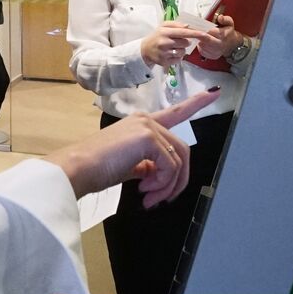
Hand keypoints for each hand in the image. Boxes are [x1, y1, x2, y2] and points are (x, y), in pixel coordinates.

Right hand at [44, 90, 218, 206]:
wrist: (78, 168)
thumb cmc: (96, 169)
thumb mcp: (128, 165)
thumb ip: (146, 165)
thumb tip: (156, 175)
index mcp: (141, 124)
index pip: (174, 112)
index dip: (196, 103)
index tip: (214, 93)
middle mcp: (147, 120)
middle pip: (181, 151)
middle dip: (176, 181)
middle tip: (158, 200)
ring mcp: (148, 126)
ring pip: (178, 161)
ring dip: (167, 186)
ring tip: (149, 198)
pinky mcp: (148, 137)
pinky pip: (170, 166)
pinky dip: (162, 183)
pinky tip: (144, 189)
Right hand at [141, 22, 203, 67]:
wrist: (144, 50)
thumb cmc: (156, 36)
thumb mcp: (163, 26)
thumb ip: (176, 24)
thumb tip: (188, 26)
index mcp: (165, 32)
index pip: (183, 32)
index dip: (195, 33)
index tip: (204, 33)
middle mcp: (164, 43)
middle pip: (185, 43)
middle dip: (186, 42)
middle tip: (178, 41)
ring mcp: (164, 53)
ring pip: (183, 52)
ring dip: (181, 50)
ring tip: (173, 47)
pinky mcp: (164, 62)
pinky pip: (178, 59)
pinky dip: (178, 57)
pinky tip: (171, 53)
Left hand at [195, 13, 242, 60]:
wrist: (232, 45)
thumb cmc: (228, 33)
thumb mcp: (229, 23)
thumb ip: (225, 19)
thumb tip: (220, 17)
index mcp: (223, 35)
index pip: (210, 31)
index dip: (203, 28)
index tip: (197, 25)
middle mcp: (219, 44)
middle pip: (205, 39)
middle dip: (198, 34)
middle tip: (194, 30)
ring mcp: (215, 51)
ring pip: (202, 45)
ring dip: (199, 40)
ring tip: (200, 35)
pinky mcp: (211, 56)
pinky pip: (201, 50)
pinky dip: (200, 46)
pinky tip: (202, 42)